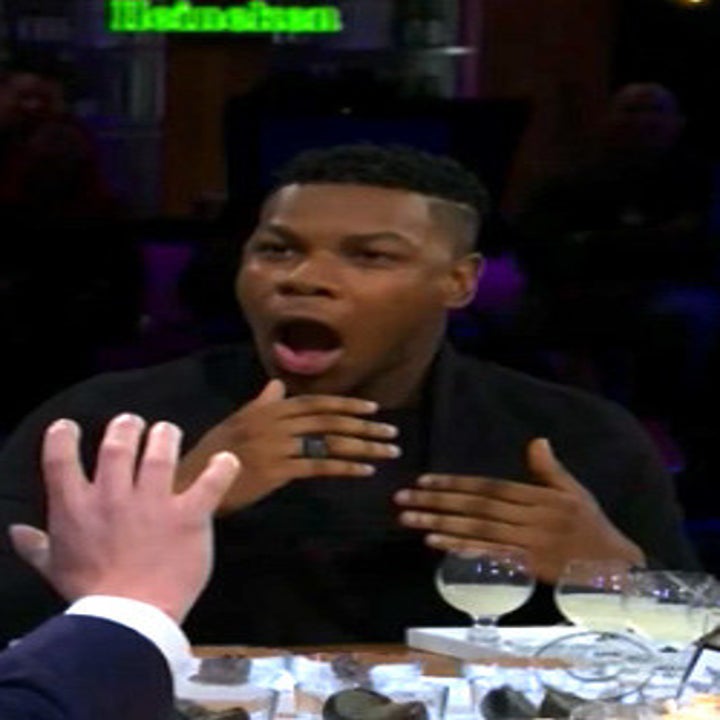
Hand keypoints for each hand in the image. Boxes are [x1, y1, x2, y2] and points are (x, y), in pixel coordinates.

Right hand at [8, 414, 239, 622]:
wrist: (129, 621)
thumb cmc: (90, 596)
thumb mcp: (55, 569)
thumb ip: (36, 546)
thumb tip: (15, 531)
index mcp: (77, 508)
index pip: (60, 458)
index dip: (63, 436)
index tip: (69, 426)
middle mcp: (113, 498)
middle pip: (117, 445)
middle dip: (125, 427)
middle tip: (133, 423)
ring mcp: (153, 505)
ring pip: (160, 454)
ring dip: (165, 436)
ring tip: (167, 431)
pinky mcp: (188, 517)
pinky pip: (210, 483)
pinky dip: (222, 468)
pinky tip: (227, 460)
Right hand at [176, 379, 400, 514]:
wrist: (191, 482)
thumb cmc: (216, 453)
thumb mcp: (239, 420)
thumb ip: (262, 402)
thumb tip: (278, 384)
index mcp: (269, 409)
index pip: (316, 402)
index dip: (346, 404)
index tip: (373, 408)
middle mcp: (276, 422)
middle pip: (329, 420)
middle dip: (364, 425)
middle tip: (392, 432)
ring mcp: (277, 445)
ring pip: (329, 442)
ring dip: (363, 446)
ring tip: (388, 452)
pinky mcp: (277, 470)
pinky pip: (319, 466)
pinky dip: (345, 467)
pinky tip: (365, 471)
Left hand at [395, 437, 644, 583]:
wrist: (616, 567)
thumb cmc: (592, 526)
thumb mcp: (576, 492)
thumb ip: (550, 469)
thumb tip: (536, 440)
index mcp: (538, 497)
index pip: (488, 487)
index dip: (454, 484)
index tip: (423, 481)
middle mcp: (530, 517)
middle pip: (476, 508)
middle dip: (436, 502)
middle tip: (401, 499)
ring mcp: (528, 543)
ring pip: (478, 531)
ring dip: (440, 525)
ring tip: (408, 520)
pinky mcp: (527, 567)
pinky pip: (490, 557)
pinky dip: (462, 550)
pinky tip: (437, 544)